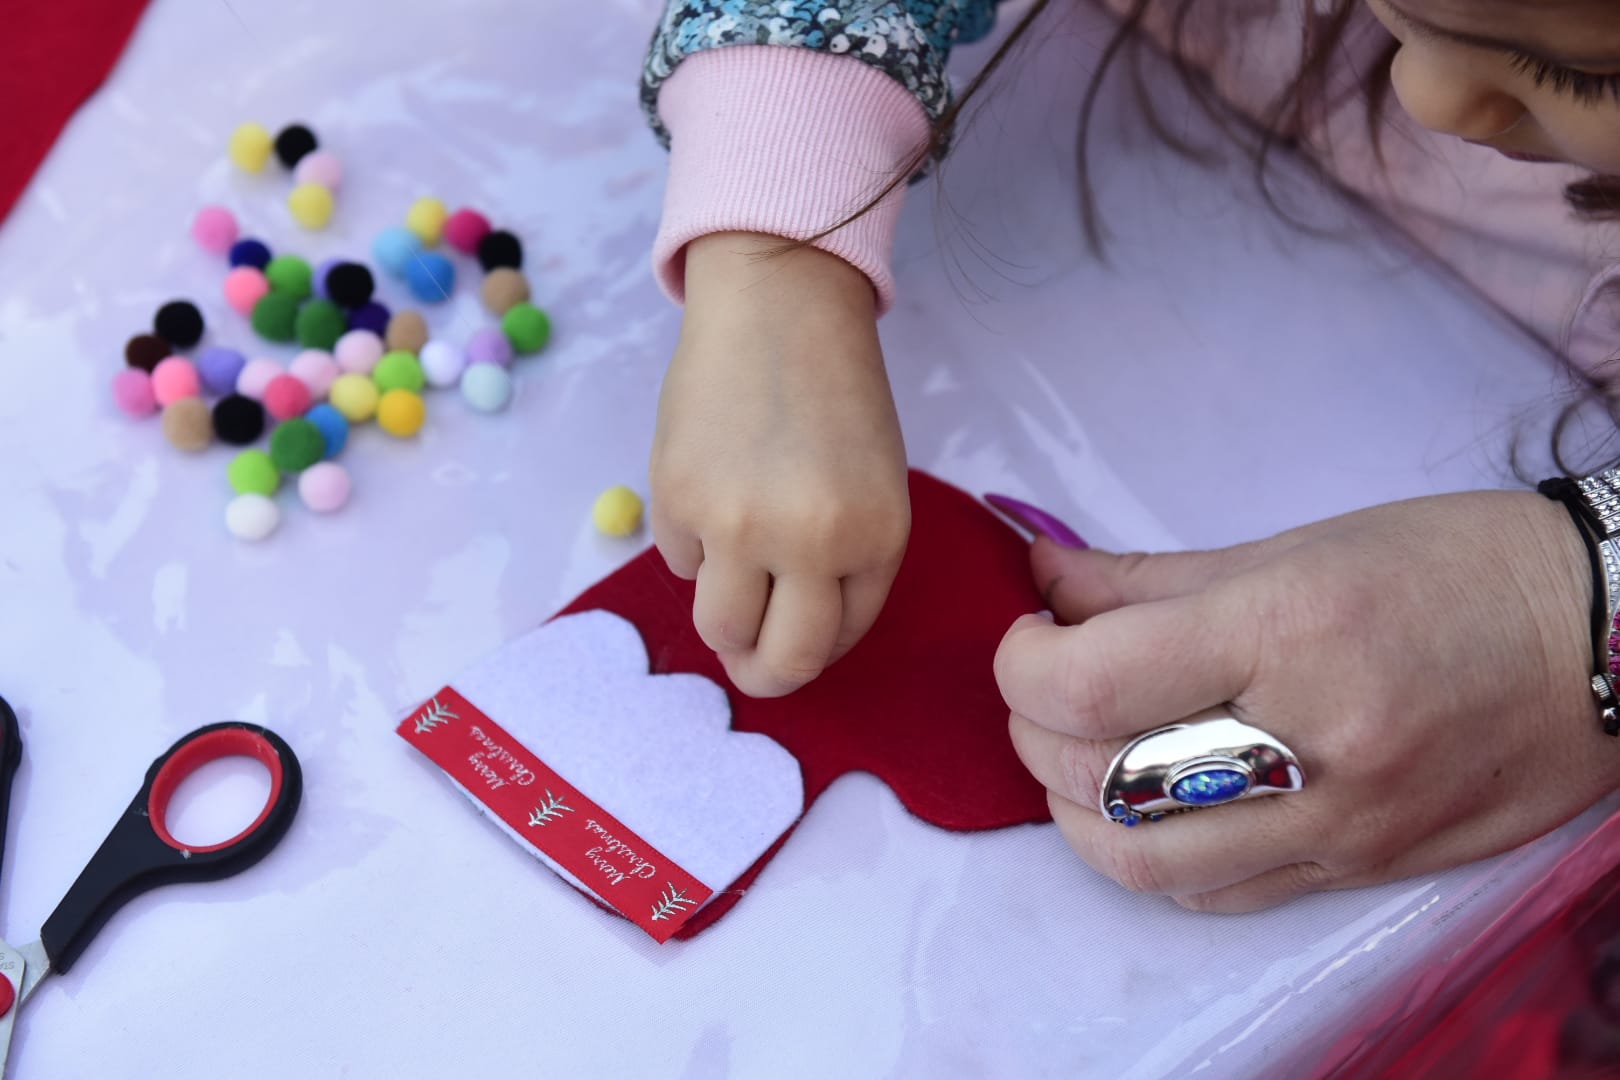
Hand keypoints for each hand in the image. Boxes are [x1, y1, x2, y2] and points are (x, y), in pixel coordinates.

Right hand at [650, 232, 909, 697]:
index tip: (798, 641)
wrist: (778, 305)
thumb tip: (791, 635)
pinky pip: (680, 563)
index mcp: (874, 538)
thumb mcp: (874, 486)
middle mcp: (809, 542)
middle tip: (752, 663)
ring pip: (720, 629)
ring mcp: (737, 525)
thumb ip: (846, 561)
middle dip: (765, 673)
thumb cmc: (836, 395)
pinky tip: (711, 488)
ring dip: (724, 617)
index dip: (816, 647)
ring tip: (729, 570)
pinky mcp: (677, 500)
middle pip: (779, 662)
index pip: (841, 638)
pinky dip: (693, 545)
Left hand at [994, 491, 1619, 910]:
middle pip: (1100, 778)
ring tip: (1077, 750)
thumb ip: (1149, 577)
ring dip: (1072, 807)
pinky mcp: (1361, 871)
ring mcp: (1341, 824)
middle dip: (1032, 729)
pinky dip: (1150, 856)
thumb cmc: (1455, 566)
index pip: (1094, 682)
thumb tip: (1042, 580)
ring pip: (1140, 861)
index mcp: (1293, 628)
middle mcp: (1313, 740)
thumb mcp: (1298, 544)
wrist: (1609, 642)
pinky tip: (1150, 805)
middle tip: (1042, 685)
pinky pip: (1214, 894)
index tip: (1026, 637)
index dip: (1022, 664)